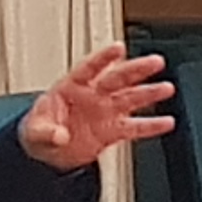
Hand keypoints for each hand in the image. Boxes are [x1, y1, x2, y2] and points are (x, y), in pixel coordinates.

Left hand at [26, 46, 177, 169]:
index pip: (90, 68)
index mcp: (72, 86)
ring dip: (149, 93)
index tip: (119, 48)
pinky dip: (150, 126)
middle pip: (118, 78)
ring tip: (166, 88)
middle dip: (136, 69)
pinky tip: (166, 122)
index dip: (104, 58)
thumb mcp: (35, 131)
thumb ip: (46, 132)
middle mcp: (93, 95)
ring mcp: (105, 112)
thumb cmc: (40, 131)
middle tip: (155, 61)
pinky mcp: (112, 131)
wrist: (47, 153)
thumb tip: (59, 135)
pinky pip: (134, 127)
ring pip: (130, 98)